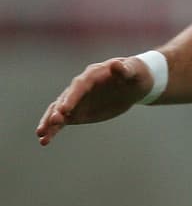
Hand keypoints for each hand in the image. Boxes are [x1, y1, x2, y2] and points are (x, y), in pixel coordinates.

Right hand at [35, 56, 155, 144]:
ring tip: (41, 135)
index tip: (65, 109)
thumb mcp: (134, 71)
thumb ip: (124, 70)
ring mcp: (76, 100)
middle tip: (53, 121)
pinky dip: (53, 130)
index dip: (72, 97)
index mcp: (92, 75)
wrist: (134, 83)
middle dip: (58, 110)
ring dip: (50, 122)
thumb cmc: (135, 74)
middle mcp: (79, 87)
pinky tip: (44, 140)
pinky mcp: (77, 112)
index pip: (79, 86)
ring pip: (58, 111)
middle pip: (65, 98)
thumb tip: (116, 64)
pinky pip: (62, 121)